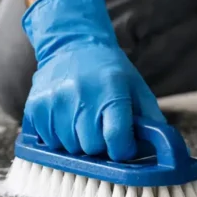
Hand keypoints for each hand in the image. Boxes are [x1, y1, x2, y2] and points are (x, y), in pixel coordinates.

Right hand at [22, 0, 164, 160]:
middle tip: (101, 129)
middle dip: (100, 146)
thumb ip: (150, 121)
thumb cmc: (108, 71)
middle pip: (92, 148)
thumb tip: (161, 152)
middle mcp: (81, 96)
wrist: (71, 44)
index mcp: (111, 92)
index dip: (123, 150)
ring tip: (82, 122)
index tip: (123, 145)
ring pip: (68, 149)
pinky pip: (47, 142)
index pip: (117, 140)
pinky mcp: (35, 107)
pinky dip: (57, 138)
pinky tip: (65, 120)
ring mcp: (54, 102)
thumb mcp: (136, 88)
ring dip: (78, 143)